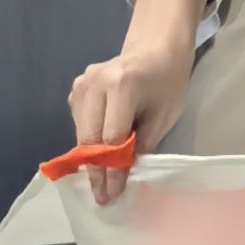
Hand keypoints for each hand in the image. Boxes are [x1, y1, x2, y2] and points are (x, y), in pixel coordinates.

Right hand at [65, 0, 207, 203]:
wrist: (155, 47)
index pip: (111, 138)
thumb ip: (142, 144)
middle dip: (96, 170)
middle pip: (89, 137)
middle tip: (102, 197)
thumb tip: (122, 176)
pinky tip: (100, 154)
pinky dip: (88, 141)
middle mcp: (94, 83)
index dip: (111, 169)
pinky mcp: (77, 88)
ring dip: (91, 158)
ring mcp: (81, 83)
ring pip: (81, 132)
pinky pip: (79, 122)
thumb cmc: (167, 80)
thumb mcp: (164, 115)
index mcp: (121, 86)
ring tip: (102, 182)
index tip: (111, 194)